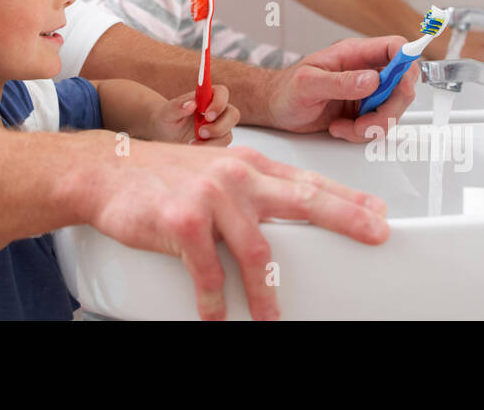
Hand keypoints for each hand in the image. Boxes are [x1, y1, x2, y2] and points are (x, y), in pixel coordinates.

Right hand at [84, 136, 388, 319]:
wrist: (106, 172)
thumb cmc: (159, 175)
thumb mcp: (211, 171)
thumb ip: (247, 189)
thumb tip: (282, 211)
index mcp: (246, 165)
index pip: (306, 181)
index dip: (346, 198)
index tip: (377, 214)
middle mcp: (234, 177)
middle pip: (302, 200)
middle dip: (345, 218)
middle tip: (375, 235)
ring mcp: (209, 198)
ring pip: (257, 251)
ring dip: (267, 293)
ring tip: (272, 318)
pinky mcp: (182, 223)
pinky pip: (208, 273)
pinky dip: (213, 302)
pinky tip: (215, 317)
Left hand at [151, 83, 237, 145]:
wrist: (166, 134)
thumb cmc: (168, 119)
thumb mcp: (167, 112)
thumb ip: (177, 107)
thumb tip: (191, 104)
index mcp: (207, 96)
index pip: (222, 92)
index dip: (219, 102)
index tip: (206, 115)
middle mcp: (217, 110)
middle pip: (232, 114)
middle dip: (220, 126)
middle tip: (201, 132)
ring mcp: (220, 126)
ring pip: (228, 133)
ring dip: (213, 140)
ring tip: (193, 142)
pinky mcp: (218, 140)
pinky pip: (222, 146)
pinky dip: (209, 148)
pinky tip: (195, 147)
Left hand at [262, 36, 416, 141]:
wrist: (276, 110)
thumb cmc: (286, 90)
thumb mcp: (308, 84)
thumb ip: (340, 81)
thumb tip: (372, 79)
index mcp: (354, 54)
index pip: (394, 47)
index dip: (408, 61)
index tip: (405, 82)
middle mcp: (364, 71)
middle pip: (402, 84)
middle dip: (390, 108)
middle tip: (367, 120)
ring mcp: (366, 93)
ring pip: (393, 109)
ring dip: (373, 125)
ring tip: (346, 126)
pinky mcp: (363, 112)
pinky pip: (378, 125)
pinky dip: (362, 133)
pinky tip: (341, 128)